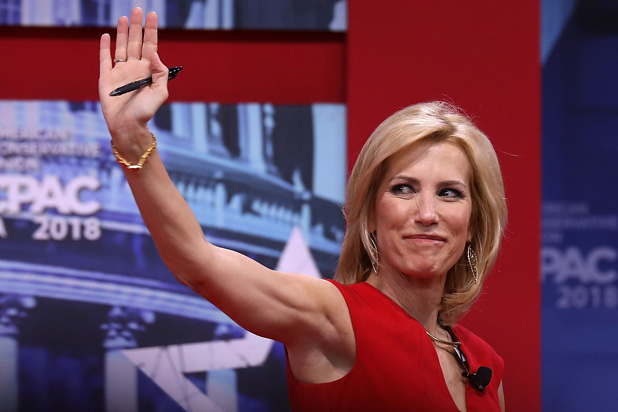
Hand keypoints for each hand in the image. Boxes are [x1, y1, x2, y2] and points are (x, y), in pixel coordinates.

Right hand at [99, 8, 168, 147]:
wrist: (127, 126)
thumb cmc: (145, 113)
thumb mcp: (160, 93)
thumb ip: (160, 74)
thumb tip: (155, 54)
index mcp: (148, 71)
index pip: (151, 45)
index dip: (151, 30)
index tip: (152, 15)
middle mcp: (134, 68)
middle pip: (136, 42)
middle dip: (136, 25)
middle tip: (137, 9)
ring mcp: (120, 72)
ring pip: (122, 46)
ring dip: (122, 32)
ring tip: (124, 17)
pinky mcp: (106, 78)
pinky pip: (104, 59)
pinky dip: (104, 47)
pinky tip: (106, 36)